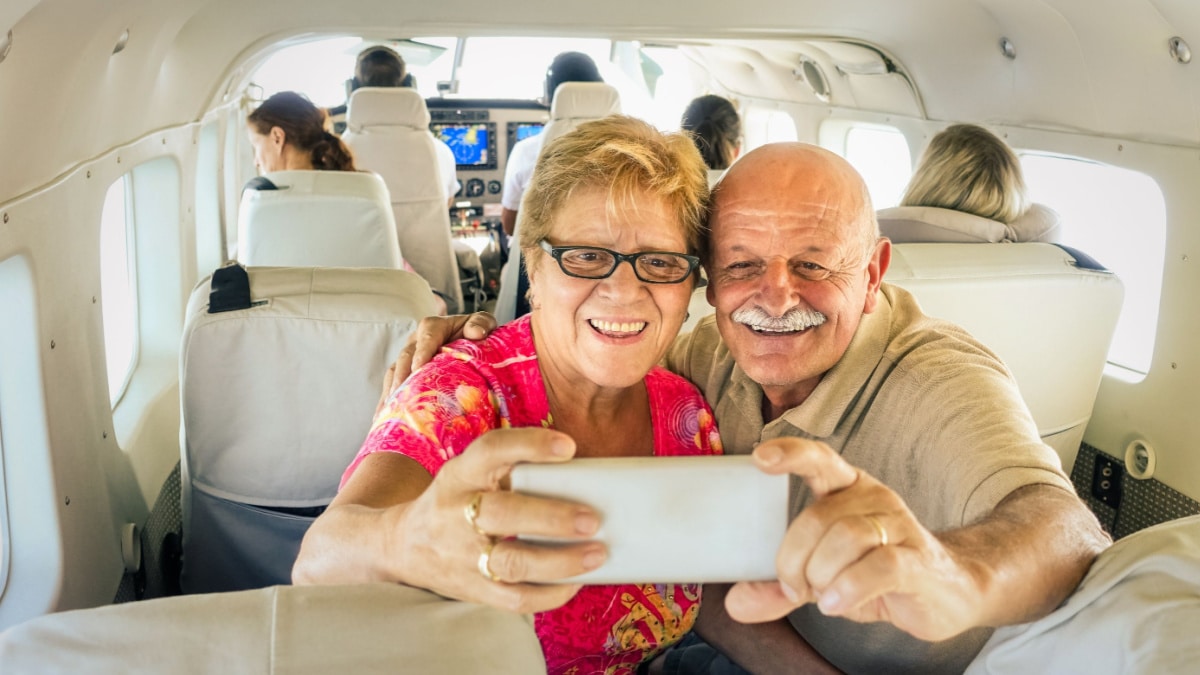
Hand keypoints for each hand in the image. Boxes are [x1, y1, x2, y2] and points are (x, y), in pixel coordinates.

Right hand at [376, 312, 498, 415]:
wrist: (472, 341)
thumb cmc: (477, 332)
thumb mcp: (484, 324)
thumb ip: (481, 323)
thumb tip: (476, 332)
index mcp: (435, 327)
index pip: (427, 336)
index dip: (422, 351)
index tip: (418, 367)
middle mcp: (417, 341)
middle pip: (406, 356)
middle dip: (403, 375)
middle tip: (400, 394)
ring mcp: (409, 357)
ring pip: (395, 372)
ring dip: (391, 390)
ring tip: (389, 410)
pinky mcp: (405, 372)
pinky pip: (393, 384)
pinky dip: (387, 400)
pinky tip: (383, 417)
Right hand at [389, 427, 607, 613]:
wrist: (403, 545)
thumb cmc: (456, 501)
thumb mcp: (470, 473)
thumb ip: (511, 470)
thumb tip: (584, 475)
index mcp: (460, 474)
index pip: (491, 450)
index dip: (530, 445)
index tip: (569, 447)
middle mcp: (456, 512)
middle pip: (503, 514)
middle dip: (551, 517)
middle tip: (592, 519)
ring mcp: (462, 555)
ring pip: (512, 564)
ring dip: (560, 561)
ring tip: (597, 553)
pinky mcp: (472, 588)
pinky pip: (515, 599)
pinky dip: (550, 593)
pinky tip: (575, 582)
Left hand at [725, 438, 985, 641]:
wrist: (950, 592)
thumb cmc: (876, 575)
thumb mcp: (822, 578)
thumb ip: (780, 588)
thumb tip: (735, 602)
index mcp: (847, 489)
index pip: (818, 459)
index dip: (791, 454)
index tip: (760, 457)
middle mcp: (873, 498)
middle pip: (819, 517)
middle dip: (795, 559)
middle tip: (794, 587)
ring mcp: (899, 526)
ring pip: (847, 537)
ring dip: (821, 574)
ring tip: (820, 597)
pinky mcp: (918, 560)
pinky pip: (879, 565)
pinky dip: (848, 587)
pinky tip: (836, 603)